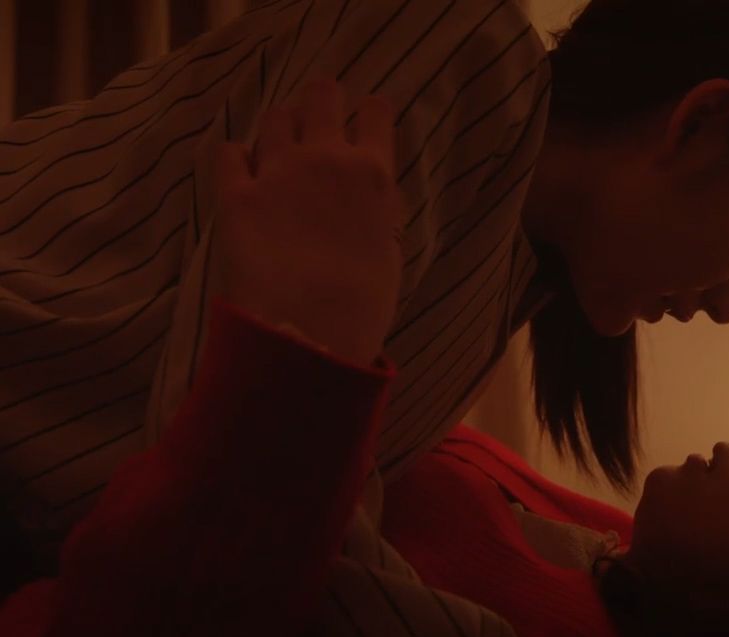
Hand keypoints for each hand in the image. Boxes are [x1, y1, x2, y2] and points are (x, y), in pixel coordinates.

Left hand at [213, 78, 402, 365]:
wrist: (309, 334)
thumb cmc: (363, 305)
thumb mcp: (386, 251)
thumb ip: (375, 213)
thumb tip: (363, 204)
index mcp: (373, 175)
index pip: (376, 113)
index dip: (370, 113)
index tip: (365, 121)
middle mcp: (326, 158)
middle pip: (321, 95)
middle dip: (322, 100)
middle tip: (319, 118)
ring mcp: (277, 172)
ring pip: (275, 117)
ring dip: (280, 127)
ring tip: (280, 148)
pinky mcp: (236, 194)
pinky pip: (227, 153)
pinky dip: (236, 158)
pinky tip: (242, 174)